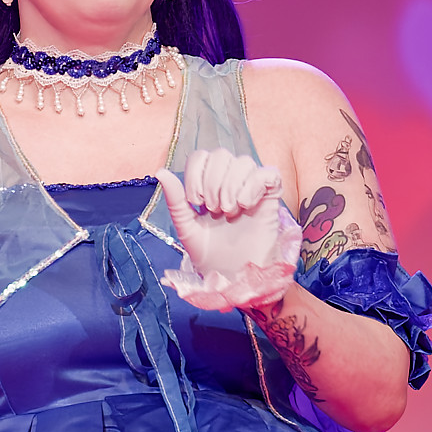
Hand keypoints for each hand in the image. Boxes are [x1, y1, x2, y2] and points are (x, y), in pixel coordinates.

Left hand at [157, 153, 300, 310]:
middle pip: (221, 154)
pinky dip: (253, 185)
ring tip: (229, 212)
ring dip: (231, 187)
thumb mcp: (186, 228)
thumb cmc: (210, 254)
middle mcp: (230, 181)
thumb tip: (160, 171)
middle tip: (214, 211)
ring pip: (244, 162)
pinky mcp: (270, 196)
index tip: (196, 202)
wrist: (232, 276)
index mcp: (208, 185)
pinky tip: (246, 205)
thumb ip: (175, 200)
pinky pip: (268, 173)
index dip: (196, 174)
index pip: (201, 156)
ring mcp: (250, 187)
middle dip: (213, 183)